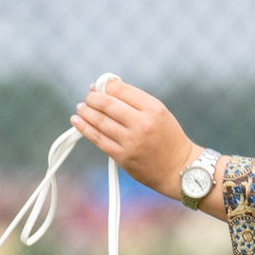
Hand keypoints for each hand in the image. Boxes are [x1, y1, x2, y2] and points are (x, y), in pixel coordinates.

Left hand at [70, 78, 196, 199]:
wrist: (178, 168)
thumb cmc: (167, 138)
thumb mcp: (159, 113)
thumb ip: (136, 101)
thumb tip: (107, 89)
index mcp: (153, 109)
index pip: (122, 90)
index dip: (106, 85)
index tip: (99, 86)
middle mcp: (142, 124)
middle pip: (108, 104)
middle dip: (93, 98)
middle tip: (88, 97)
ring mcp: (131, 141)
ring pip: (100, 121)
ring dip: (86, 112)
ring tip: (81, 107)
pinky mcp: (122, 156)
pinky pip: (98, 139)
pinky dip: (84, 128)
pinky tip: (77, 121)